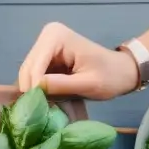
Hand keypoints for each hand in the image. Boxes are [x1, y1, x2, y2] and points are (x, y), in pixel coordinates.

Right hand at [18, 22, 139, 99]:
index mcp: (56, 37)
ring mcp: (44, 47)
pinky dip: (36, 90)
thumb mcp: (88, 83)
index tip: (40, 108)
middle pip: (27, 69)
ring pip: (27, 74)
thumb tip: (34, 88)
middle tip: (39, 111)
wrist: (121, 72)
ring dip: (33, 91)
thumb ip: (61, 85)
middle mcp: (47, 36)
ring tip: (43, 107)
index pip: (35, 65)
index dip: (34, 88)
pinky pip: (32, 76)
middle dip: (32, 90)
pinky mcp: (45, 58)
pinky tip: (44, 100)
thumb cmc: (110, 76)